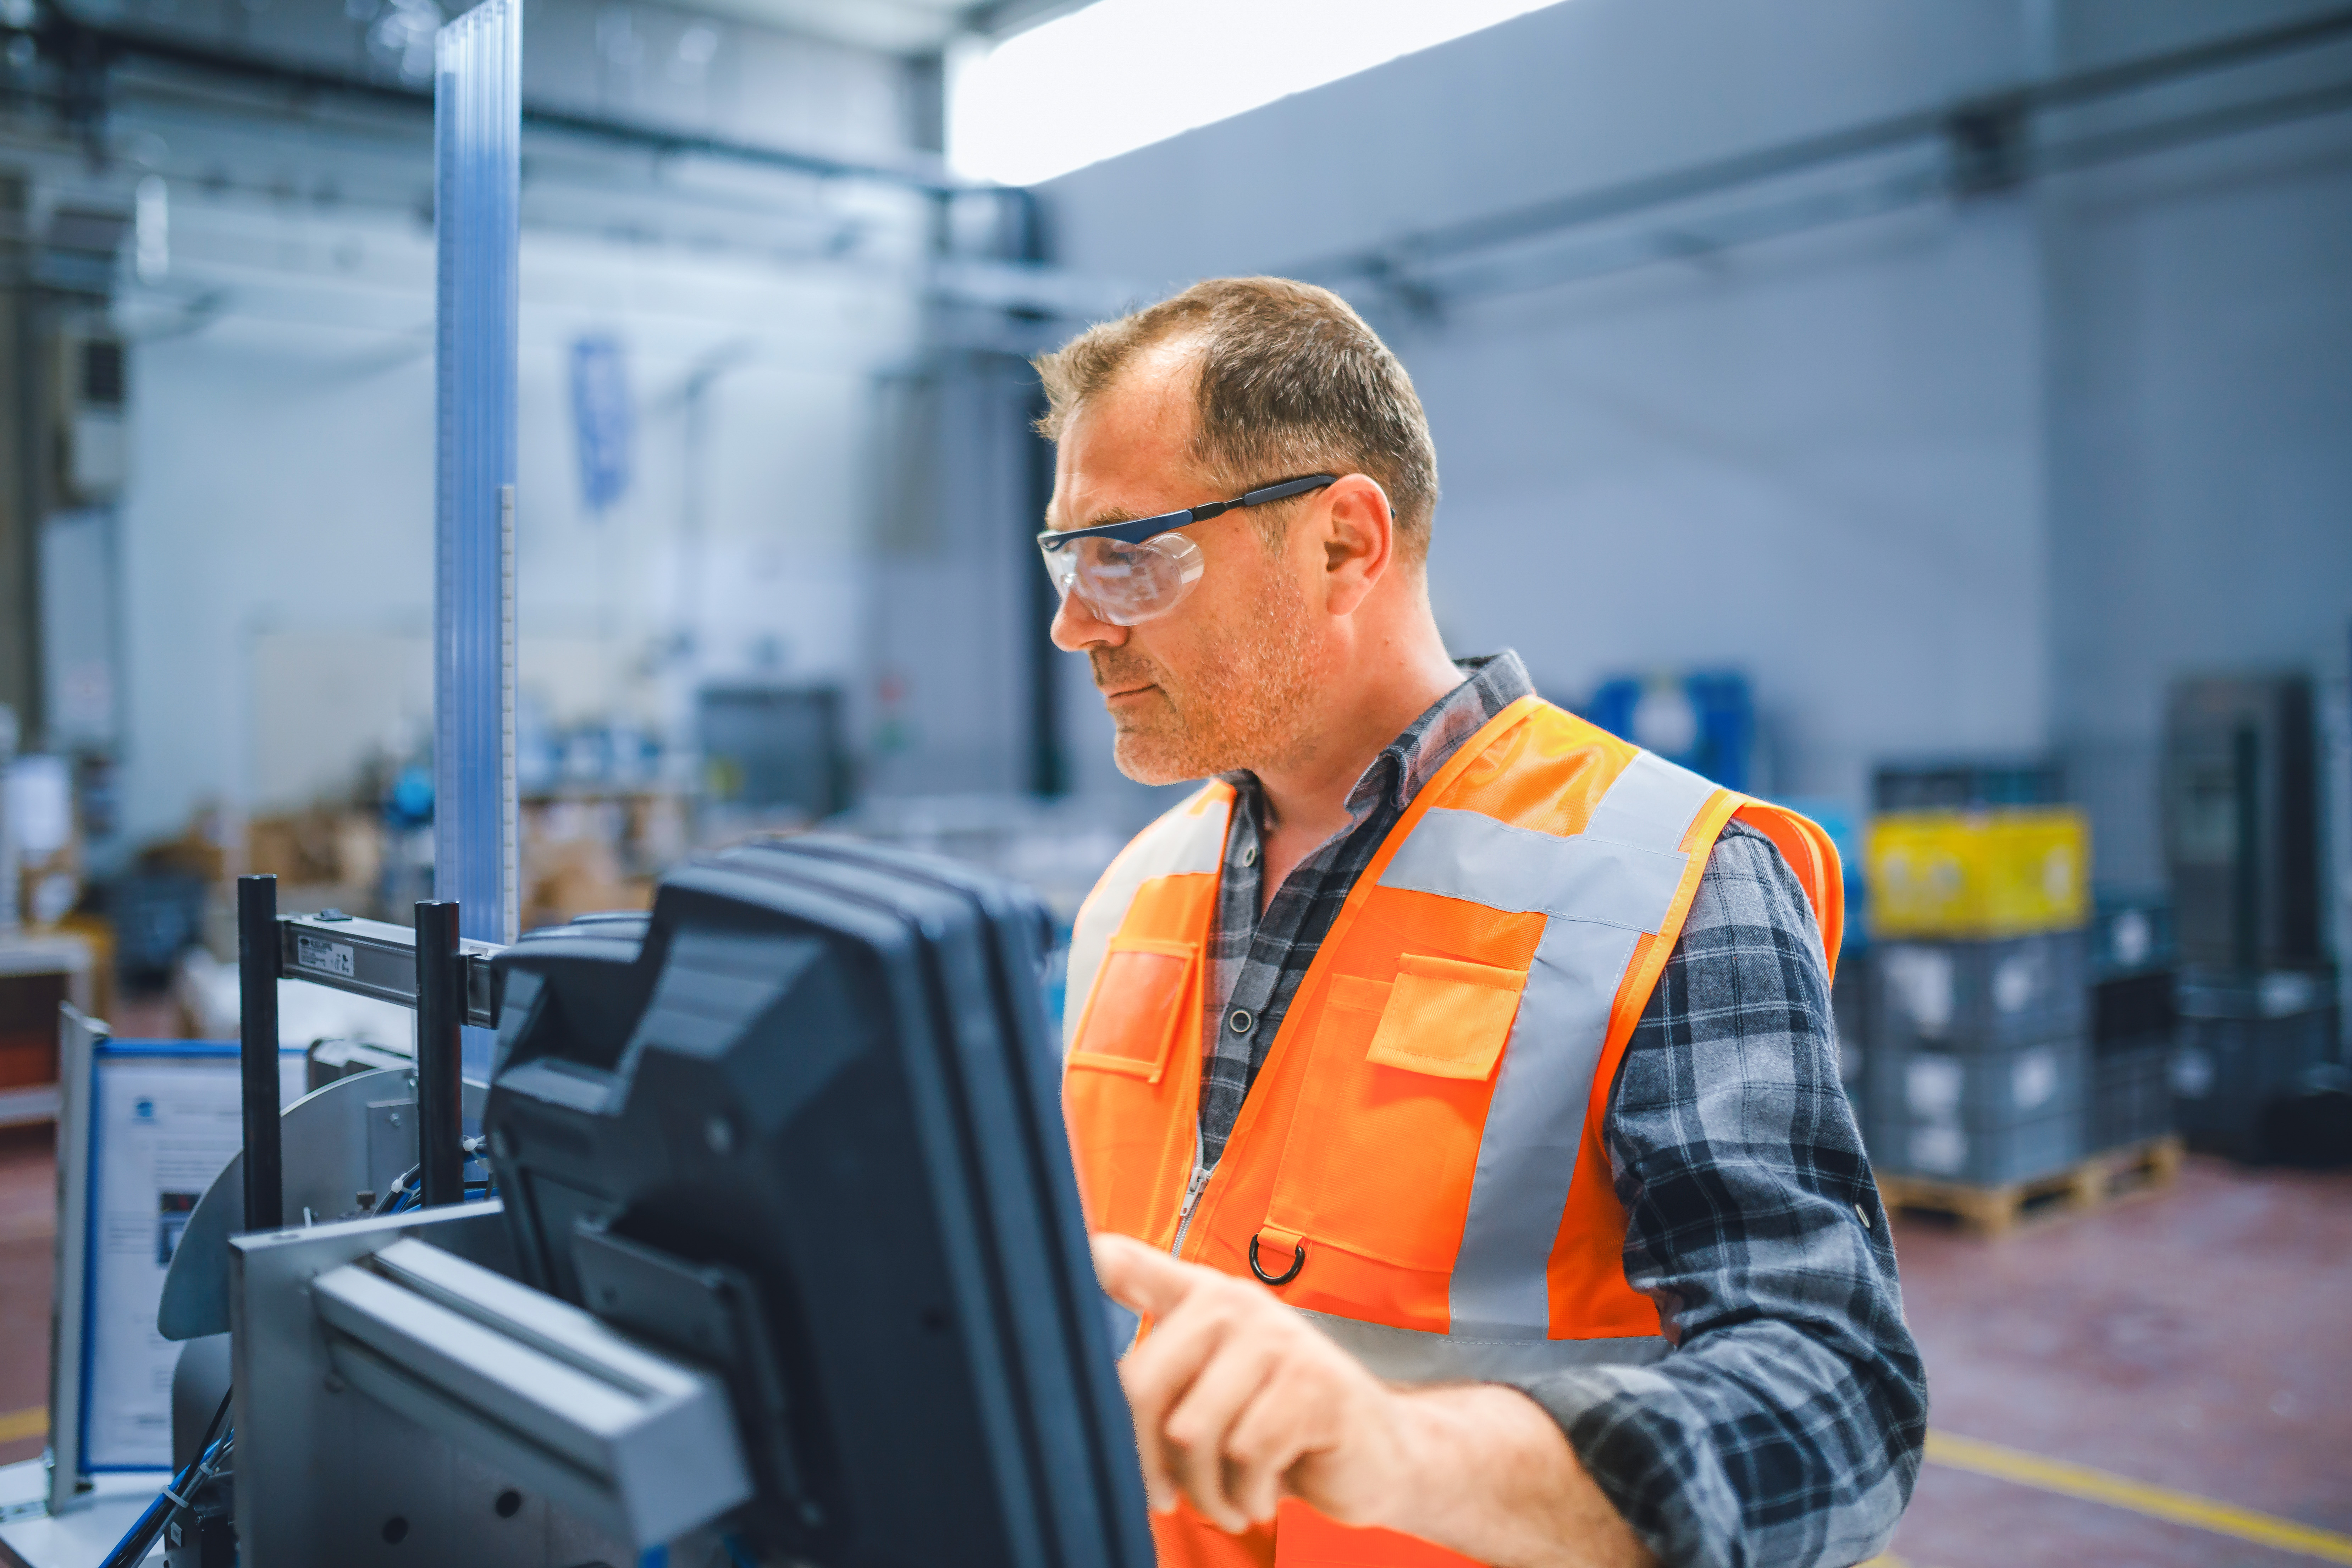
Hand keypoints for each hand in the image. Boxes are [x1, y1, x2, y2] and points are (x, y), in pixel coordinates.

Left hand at [1091, 1232, 1409, 1532]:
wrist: (1376, 1454)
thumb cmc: (1278, 1426)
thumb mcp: (1212, 1394)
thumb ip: (1158, 1379)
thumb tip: (1077, 1390)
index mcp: (1199, 1299)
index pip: (1126, 1263)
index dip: (1081, 1259)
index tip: (1056, 1258)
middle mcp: (1234, 1304)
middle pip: (1142, 1386)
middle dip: (1145, 1461)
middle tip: (1163, 1496)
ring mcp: (1277, 1340)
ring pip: (1191, 1432)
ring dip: (1202, 1489)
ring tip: (1224, 1499)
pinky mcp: (1313, 1385)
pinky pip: (1244, 1455)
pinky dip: (1246, 1494)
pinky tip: (1258, 1493)